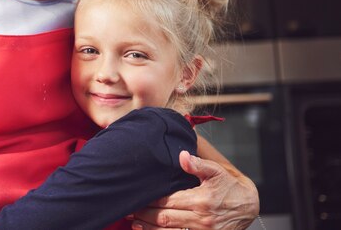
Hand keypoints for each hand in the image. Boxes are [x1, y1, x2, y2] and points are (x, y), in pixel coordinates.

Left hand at [128, 151, 258, 229]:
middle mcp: (201, 219)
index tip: (136, 196)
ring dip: (149, 229)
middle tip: (128, 210)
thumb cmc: (229, 187)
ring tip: (134, 223)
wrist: (249, 207)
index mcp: (201, 200)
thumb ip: (198, 164)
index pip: (167, 201)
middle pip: (164, 218)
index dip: (149, 200)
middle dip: (144, 215)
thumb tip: (182, 155)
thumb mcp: (216, 172)